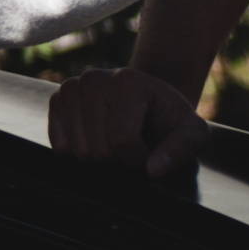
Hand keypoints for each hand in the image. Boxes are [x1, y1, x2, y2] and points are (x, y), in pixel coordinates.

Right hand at [44, 65, 207, 184]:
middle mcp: (94, 79)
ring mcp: (72, 87)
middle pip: (96, 149)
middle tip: (132, 150)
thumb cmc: (169, 120)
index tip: (149, 156)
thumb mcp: (191, 133)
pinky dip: (78, 153)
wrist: (148, 100)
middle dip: (117, 161)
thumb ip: (179, 150)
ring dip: (98, 159)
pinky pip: (60, 146)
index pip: (121, 141)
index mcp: (128, 82)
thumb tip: (152, 170)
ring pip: (77, 151)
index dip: (136, 161)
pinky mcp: (57, 100)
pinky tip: (96, 140)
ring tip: (115, 144)